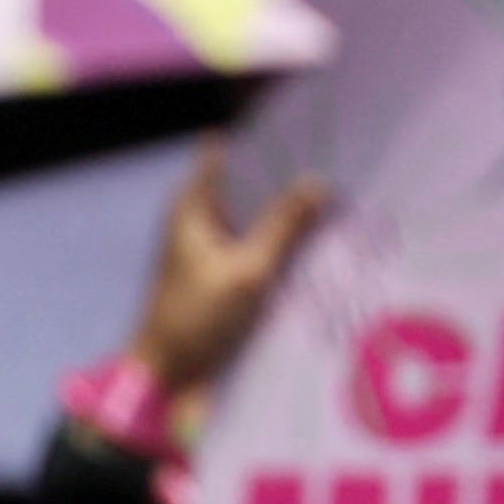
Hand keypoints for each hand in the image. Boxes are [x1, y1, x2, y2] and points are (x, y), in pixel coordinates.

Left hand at [125, 139, 329, 400]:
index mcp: (192, 207)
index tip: (307, 128)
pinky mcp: (222, 270)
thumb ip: (284, 226)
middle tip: (336, 162)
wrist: (166, 374)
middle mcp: (199, 219)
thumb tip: (320, 182)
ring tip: (336, 195)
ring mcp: (210, 246)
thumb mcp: (247, 270)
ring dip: (287, 209)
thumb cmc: (196, 316)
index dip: (264, 141)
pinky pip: (258, 241)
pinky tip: (318, 237)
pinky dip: (281, 237)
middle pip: (247, 183)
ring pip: (256, 214)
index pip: (227, 153)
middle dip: (287, 175)